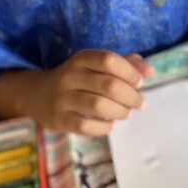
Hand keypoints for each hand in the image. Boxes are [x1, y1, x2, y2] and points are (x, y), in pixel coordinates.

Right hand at [0, 50, 156, 135]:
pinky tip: (111, 125)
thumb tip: (150, 71)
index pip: (109, 60)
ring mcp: (63, 99)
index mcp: (82, 59)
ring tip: (126, 113)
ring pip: (99, 106)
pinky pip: (86, 126)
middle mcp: (70, 76)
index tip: (140, 82)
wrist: (37, 95)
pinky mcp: (59, 119)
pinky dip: (104, 128)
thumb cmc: (78, 79)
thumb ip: (125, 65)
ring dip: (120, 112)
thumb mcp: (96, 66)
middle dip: (131, 96)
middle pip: (108, 85)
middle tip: (139, 103)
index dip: (129, 71)